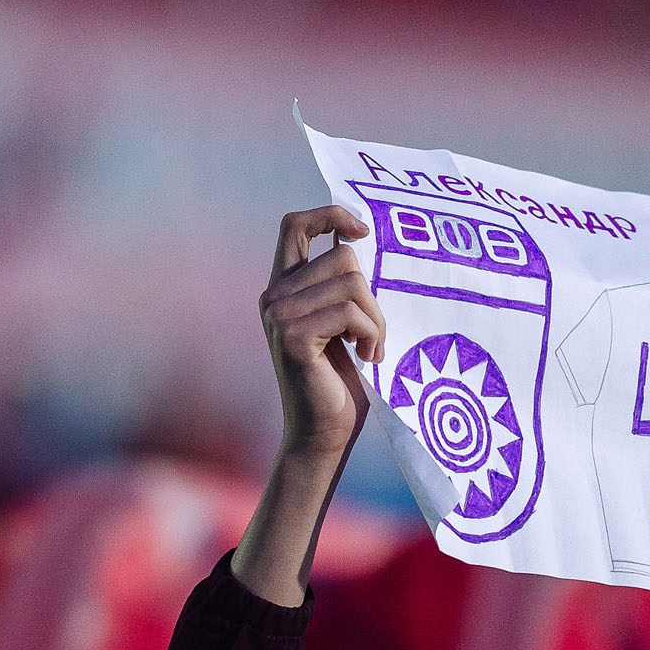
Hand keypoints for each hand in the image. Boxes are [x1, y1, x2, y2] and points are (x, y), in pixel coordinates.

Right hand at [261, 206, 386, 462]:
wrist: (323, 435)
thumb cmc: (338, 383)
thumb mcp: (340, 324)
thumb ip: (339, 286)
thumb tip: (357, 240)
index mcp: (283, 288)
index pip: (294, 225)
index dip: (329, 215)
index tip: (362, 232)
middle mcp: (274, 297)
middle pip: (342, 258)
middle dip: (371, 296)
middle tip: (373, 335)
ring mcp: (279, 315)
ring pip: (351, 284)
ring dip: (375, 319)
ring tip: (371, 349)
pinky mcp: (293, 336)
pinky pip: (349, 312)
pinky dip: (371, 333)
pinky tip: (367, 357)